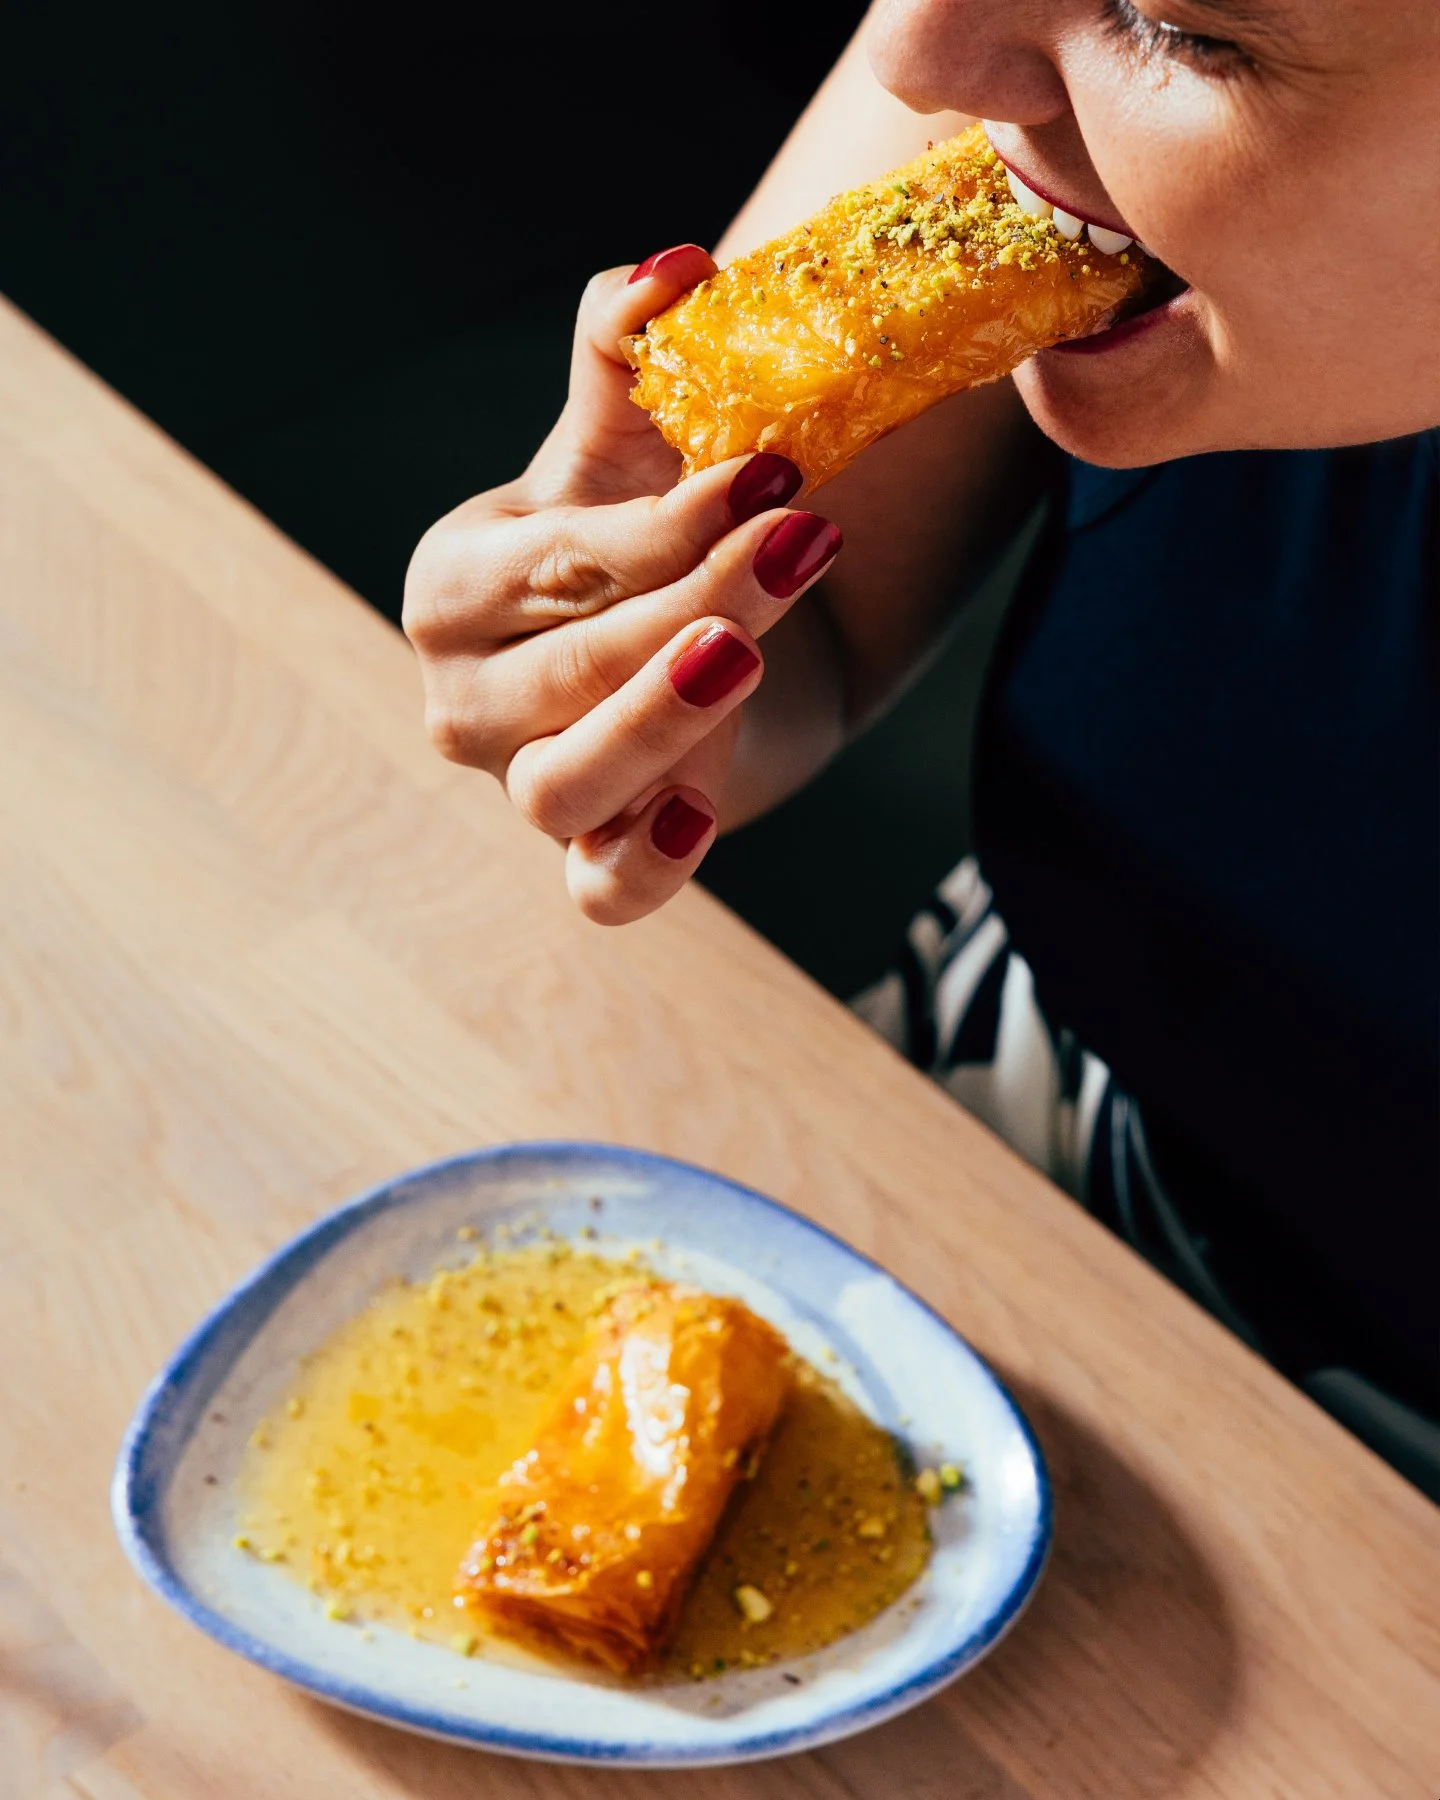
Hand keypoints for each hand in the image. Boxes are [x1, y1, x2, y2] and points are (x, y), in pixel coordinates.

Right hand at [403, 245, 842, 923]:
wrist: (692, 647)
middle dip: (689, 602)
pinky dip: (638, 868)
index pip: (556, 563)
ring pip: (569, 781)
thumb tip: (672, 270)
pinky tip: (698, 817)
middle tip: (797, 540)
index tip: (775, 472)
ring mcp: (523, 785)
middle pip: (569, 668)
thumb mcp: (632, 446)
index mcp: (454, 585)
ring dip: (661, 720)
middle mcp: (467, 696)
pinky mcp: (590, 853)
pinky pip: (598, 892)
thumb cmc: (647, 538)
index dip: (665, 523)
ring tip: (745, 652)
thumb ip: (629, 353)